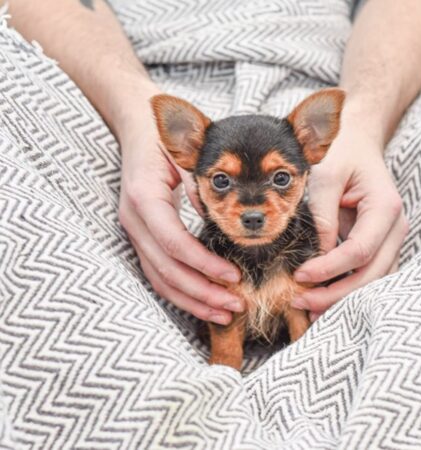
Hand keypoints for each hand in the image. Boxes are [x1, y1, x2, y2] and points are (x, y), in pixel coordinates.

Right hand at [117, 94, 242, 324]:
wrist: (139, 134)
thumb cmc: (166, 142)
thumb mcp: (184, 156)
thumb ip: (200, 184)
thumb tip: (217, 217)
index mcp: (144, 197)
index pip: (174, 242)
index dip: (204, 264)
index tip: (235, 277)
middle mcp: (134, 220)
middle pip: (166, 269)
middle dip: (202, 292)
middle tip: (236, 305)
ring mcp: (134, 232)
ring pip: (160, 279)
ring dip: (193, 300)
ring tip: (225, 313)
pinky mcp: (141, 240)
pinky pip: (158, 275)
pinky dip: (182, 293)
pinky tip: (205, 302)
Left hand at [292, 128, 408, 319]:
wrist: (360, 146)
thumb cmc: (342, 156)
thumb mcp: (327, 175)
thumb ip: (322, 214)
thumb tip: (316, 256)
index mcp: (386, 208)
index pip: (360, 251)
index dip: (330, 269)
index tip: (300, 275)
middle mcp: (396, 228)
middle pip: (372, 275)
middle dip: (336, 294)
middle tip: (301, 301)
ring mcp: (393, 240)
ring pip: (375, 281)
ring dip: (344, 299)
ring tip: (310, 309)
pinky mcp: (383, 246)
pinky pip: (370, 275)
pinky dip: (349, 290)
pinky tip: (323, 298)